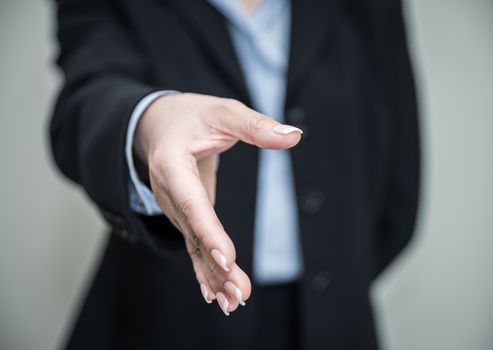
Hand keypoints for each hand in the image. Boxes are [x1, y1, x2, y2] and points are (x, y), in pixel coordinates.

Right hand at [134, 93, 301, 314]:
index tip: (227, 258)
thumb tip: (294, 136)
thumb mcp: (223, 111)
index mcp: (171, 164)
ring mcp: (174, 209)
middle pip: (194, 233)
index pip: (191, 201)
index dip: (208, 231)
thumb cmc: (191, 116)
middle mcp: (168, 193)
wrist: (158, 126)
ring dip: (213, 276)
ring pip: (194, 246)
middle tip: (239, 293)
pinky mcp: (185, 217)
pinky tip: (216, 296)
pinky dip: (205, 271)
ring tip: (234, 303)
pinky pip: (194, 246)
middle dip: (216, 266)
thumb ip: (255, 125)